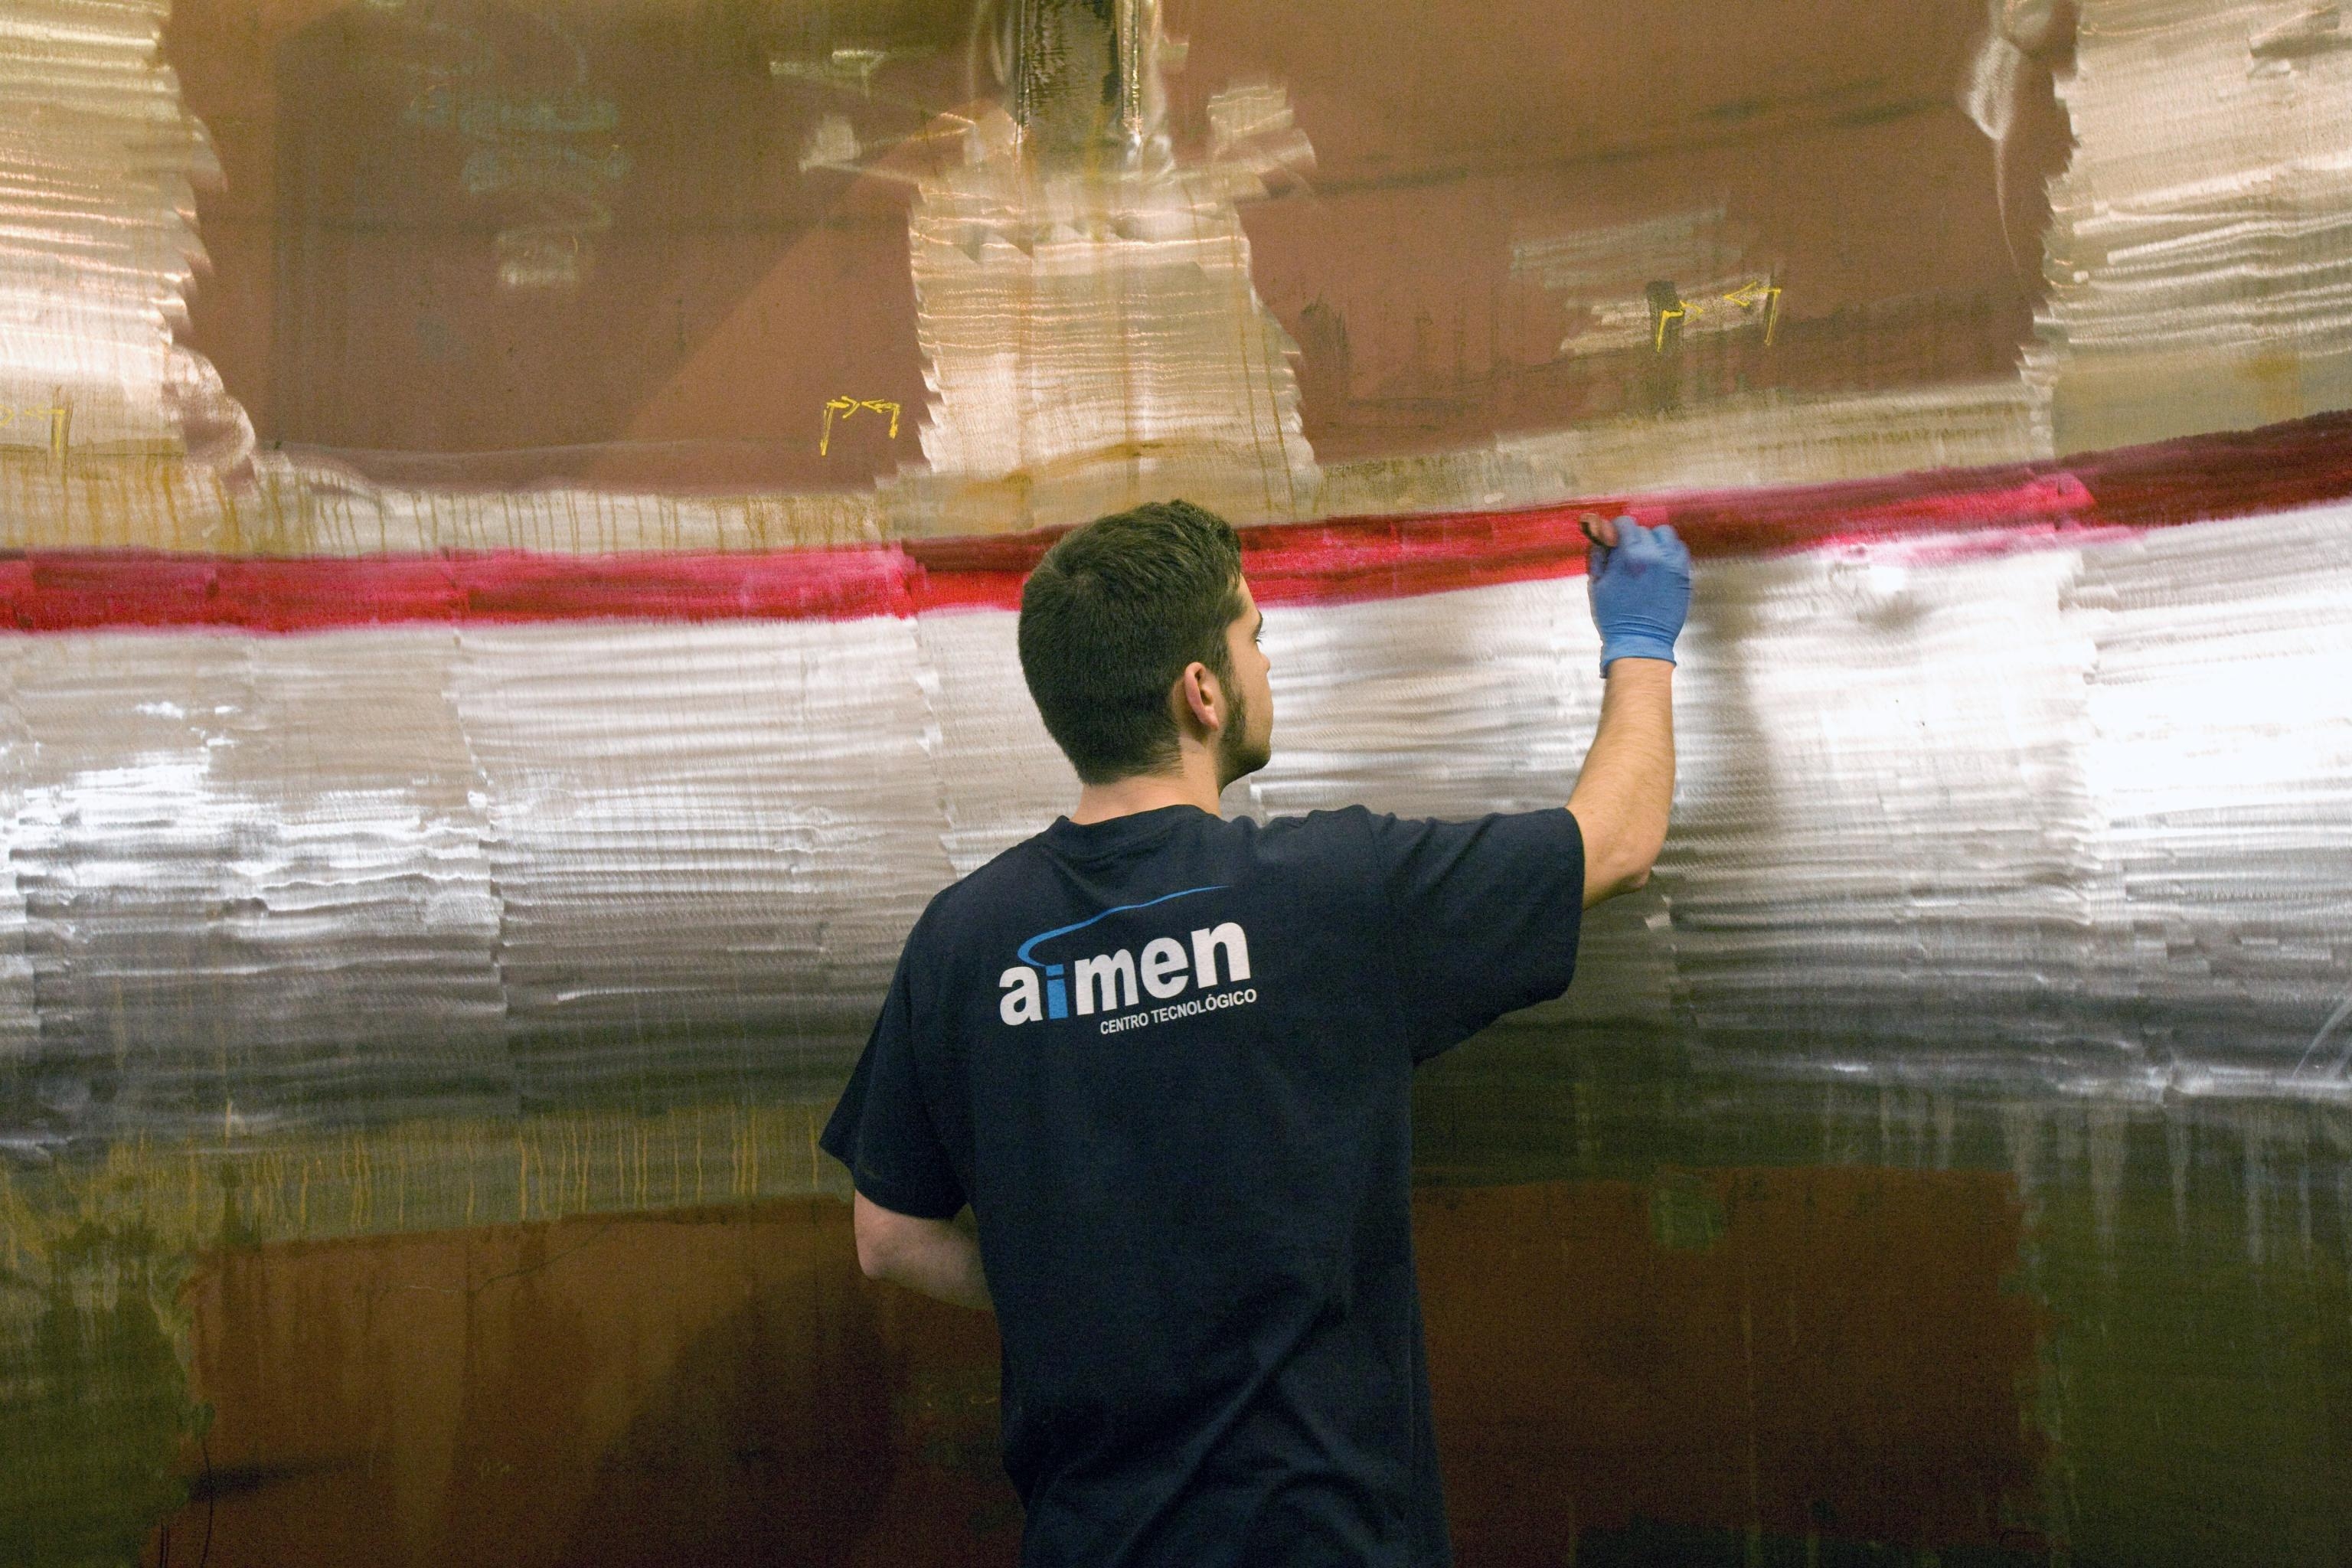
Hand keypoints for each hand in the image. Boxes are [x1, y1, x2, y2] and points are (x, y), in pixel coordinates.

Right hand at [1582, 513, 1690, 673]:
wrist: (1640, 641)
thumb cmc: (1614, 617)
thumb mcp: (1597, 585)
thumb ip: (1598, 555)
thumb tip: (1601, 534)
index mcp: (1630, 556)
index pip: (1626, 523)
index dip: (1617, 528)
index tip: (1614, 538)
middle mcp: (1655, 554)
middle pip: (1644, 530)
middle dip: (1633, 538)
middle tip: (1628, 554)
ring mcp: (1673, 564)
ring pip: (1665, 535)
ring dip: (1654, 541)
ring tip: (1647, 556)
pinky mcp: (1684, 574)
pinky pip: (1679, 550)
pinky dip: (1669, 551)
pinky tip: (1660, 564)